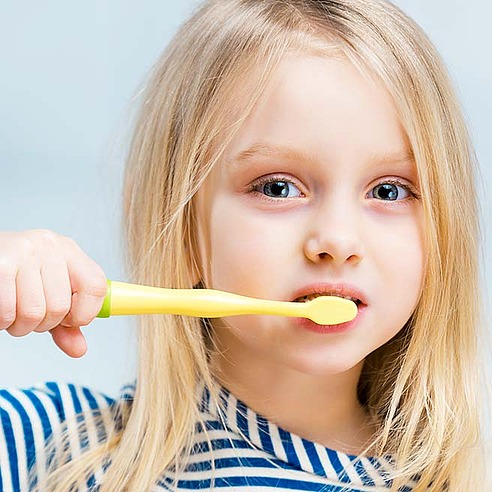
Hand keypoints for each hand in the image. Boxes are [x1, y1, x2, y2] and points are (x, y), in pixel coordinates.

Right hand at [0, 229, 106, 357]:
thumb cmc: (18, 276)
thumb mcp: (49, 291)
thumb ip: (67, 322)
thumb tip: (79, 349)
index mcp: (69, 250)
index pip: (96, 286)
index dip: (85, 313)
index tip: (69, 318)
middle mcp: (50, 246)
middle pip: (61, 307)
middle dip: (44, 324)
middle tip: (30, 312)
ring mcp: (25, 252)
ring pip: (34, 313)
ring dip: (21, 325)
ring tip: (14, 310)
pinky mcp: (1, 264)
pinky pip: (8, 313)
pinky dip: (3, 322)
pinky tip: (2, 308)